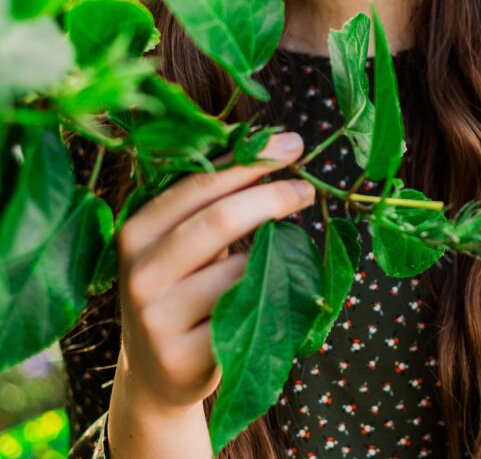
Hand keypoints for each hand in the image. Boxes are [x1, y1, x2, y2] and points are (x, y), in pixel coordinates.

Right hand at [115, 131, 314, 411]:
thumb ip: (212, 197)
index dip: (250, 162)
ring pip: (238, 270)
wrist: (157, 373)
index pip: (199, 184)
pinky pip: (245, 315)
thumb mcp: (180, 240)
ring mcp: (157, 320)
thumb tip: (275, 145)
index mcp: (136, 231)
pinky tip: (277, 289)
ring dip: (276, 254)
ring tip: (289, 247)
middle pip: (220, 219)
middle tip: (307, 188)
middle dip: (272, 197)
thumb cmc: (182, 286)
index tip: (292, 146)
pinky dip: (270, 295)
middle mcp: (140, 273)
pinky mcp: (183, 359)